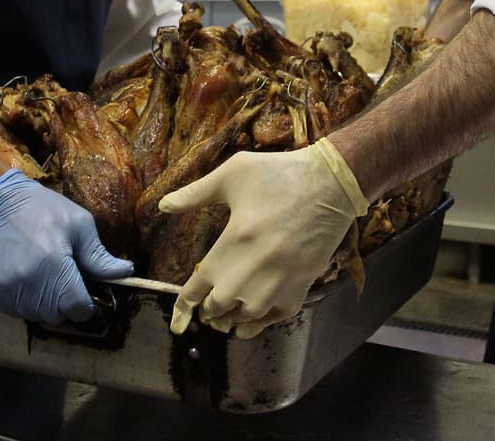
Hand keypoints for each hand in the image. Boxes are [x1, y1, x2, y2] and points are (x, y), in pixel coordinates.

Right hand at [0, 168, 133, 324]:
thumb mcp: (80, 225)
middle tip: (66, 280)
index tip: (86, 294)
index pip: (77, 308)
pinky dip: (26, 302)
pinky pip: (16, 311)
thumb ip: (100, 257)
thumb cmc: (45, 209)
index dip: (87, 305)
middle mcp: (28, 280)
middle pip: (57, 316)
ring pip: (36, 316)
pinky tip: (29, 279)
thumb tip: (126, 272)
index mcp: (54, 264)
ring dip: (45, 304)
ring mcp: (6, 287)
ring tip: (46, 277)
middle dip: (66, 304)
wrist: (2, 202)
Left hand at [158, 138, 368, 338]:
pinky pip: (273, 318)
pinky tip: (250, 319)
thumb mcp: (234, 173)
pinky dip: (258, 322)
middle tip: (206, 303)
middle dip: (208, 308)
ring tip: (225, 311)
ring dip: (231, 317)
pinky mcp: (301, 286)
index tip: (179, 319)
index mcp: (233, 241)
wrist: (332, 184)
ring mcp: (280, 281)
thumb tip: (162, 206)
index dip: (183, 306)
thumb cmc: (279, 174)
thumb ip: (196, 193)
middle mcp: (253, 269)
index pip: (197, 288)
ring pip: (244, 318)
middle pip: (218, 307)